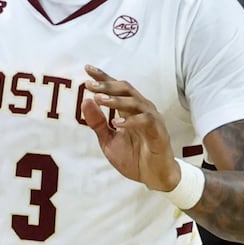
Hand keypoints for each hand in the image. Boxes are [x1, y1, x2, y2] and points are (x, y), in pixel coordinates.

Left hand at [80, 65, 180, 192]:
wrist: (153, 176)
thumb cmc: (134, 157)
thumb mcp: (108, 140)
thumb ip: (97, 123)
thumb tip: (85, 101)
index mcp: (129, 110)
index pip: (116, 89)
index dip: (103, 77)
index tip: (87, 68)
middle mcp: (141, 109)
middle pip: (126, 89)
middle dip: (108, 85)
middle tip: (90, 84)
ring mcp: (151, 119)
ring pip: (135, 102)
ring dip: (117, 100)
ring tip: (99, 99)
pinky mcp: (158, 132)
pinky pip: (145, 121)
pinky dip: (131, 121)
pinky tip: (117, 123)